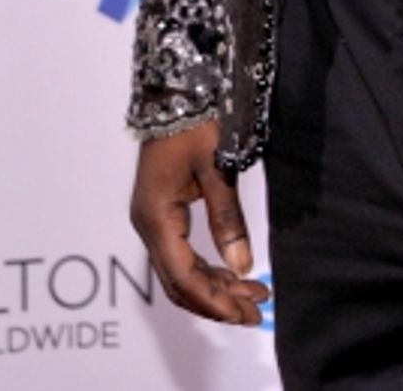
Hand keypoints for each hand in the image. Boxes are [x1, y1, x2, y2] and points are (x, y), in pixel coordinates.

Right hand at [130, 120, 269, 325]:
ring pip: (178, 270)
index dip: (214, 299)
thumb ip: (228, 217)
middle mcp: (147, 224)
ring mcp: (151, 218)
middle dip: (216, 300)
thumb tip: (242, 266)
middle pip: (178, 281)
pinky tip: (231, 273)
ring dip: (213, 286)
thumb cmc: (195, 121)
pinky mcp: (160, 211)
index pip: (184, 276)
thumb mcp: (216, 167)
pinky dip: (205, 269)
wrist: (172, 89)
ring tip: (252, 295)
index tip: (245, 312)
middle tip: (256, 310)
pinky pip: (180, 253)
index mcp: (155, 216)